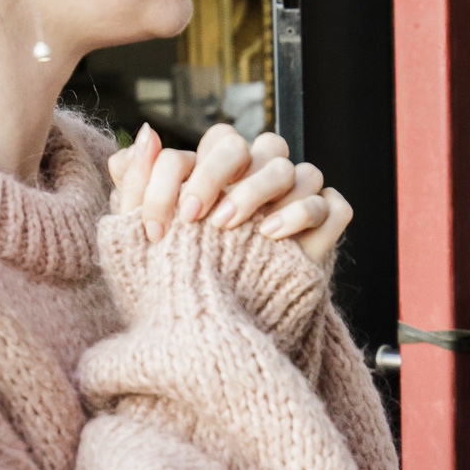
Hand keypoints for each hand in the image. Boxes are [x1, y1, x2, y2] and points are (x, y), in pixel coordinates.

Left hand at [108, 123, 354, 264]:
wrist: (207, 335)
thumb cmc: (173, 281)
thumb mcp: (142, 238)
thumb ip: (135, 186)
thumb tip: (147, 134)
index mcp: (229, 174)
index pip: (221, 140)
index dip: (187, 169)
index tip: (160, 219)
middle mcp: (266, 184)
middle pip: (265, 145)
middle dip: (221, 174)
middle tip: (194, 216)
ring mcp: (297, 207)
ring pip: (302, 170)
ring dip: (261, 190)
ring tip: (229, 228)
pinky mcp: (321, 237)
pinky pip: (333, 206)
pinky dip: (305, 212)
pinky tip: (272, 234)